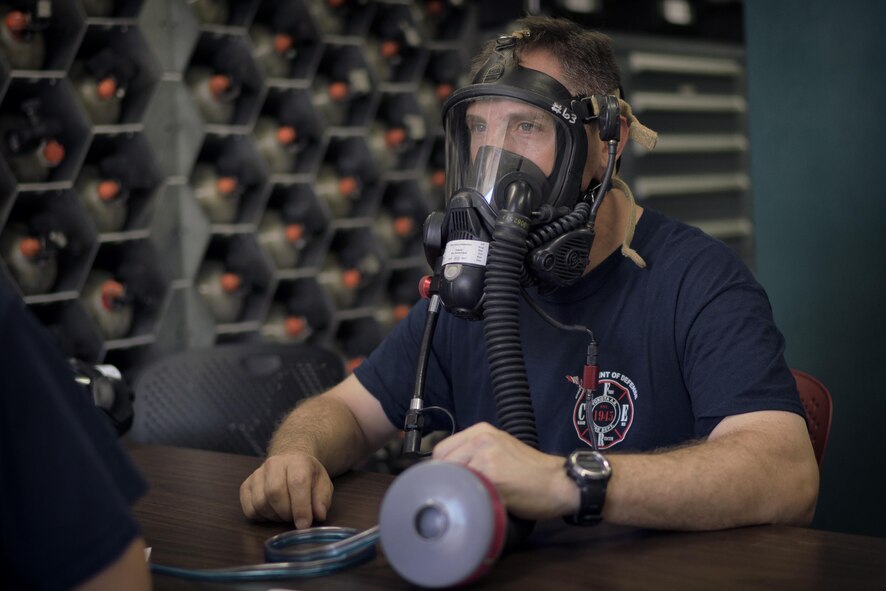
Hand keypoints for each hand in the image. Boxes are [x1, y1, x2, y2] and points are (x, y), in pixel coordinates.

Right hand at [240, 452, 332, 527]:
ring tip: (285, 514)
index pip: (297, 483)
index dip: (301, 507)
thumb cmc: (307, 475)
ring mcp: (257, 474)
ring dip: (274, 516)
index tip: (304, 524)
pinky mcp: (245, 486)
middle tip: (295, 518)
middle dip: (286, 513)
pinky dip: (261, 517)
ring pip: (260, 503)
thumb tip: (318, 515)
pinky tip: (272, 513)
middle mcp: (274, 464)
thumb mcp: (323, 484)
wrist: (290, 461)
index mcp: (297, 461)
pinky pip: (249, 509)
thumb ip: (322, 499)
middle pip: (274, 492)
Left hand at [431, 422, 578, 519]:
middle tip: (462, 494)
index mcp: (481, 431)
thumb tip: (447, 471)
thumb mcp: (500, 449)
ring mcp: (485, 456)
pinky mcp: (492, 476)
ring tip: (475, 499)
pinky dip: (472, 502)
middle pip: (442, 464)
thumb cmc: (531, 471)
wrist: (559, 481)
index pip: (441, 450)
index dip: (443, 470)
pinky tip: (483, 505)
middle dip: (448, 482)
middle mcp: (481, 439)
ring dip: (460, 492)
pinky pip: (468, 492)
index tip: (449, 482)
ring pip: (453, 479)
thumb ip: (474, 453)